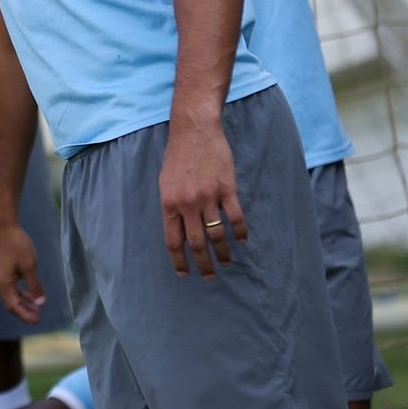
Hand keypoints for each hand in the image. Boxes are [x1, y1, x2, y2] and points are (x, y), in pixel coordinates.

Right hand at [0, 220, 46, 324]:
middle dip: (24, 311)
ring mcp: (0, 277)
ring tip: (36, 308)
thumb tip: (40, 303)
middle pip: (10, 304)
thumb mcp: (30, 267)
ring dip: (23, 303)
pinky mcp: (3, 271)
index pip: (13, 306)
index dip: (25, 315)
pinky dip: (21, 293)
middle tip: (38, 317)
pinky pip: (11, 288)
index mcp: (3, 283)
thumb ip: (35, 286)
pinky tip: (30, 295)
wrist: (5, 228)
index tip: (37, 321)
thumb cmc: (17, 245)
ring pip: (11, 296)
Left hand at [158, 117, 246, 277]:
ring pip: (217, 235)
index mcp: (168, 204)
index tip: (185, 274)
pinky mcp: (227, 189)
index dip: (179, 261)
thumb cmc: (177, 156)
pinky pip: (236, 218)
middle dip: (203, 264)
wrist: (194, 131)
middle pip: (196, 244)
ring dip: (223, 253)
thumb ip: (171, 207)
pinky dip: (240, 233)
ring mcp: (208, 197)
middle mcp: (187, 204)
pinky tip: (242, 242)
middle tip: (210, 277)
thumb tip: (177, 229)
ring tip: (227, 263)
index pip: (173, 241)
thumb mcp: (165, 183)